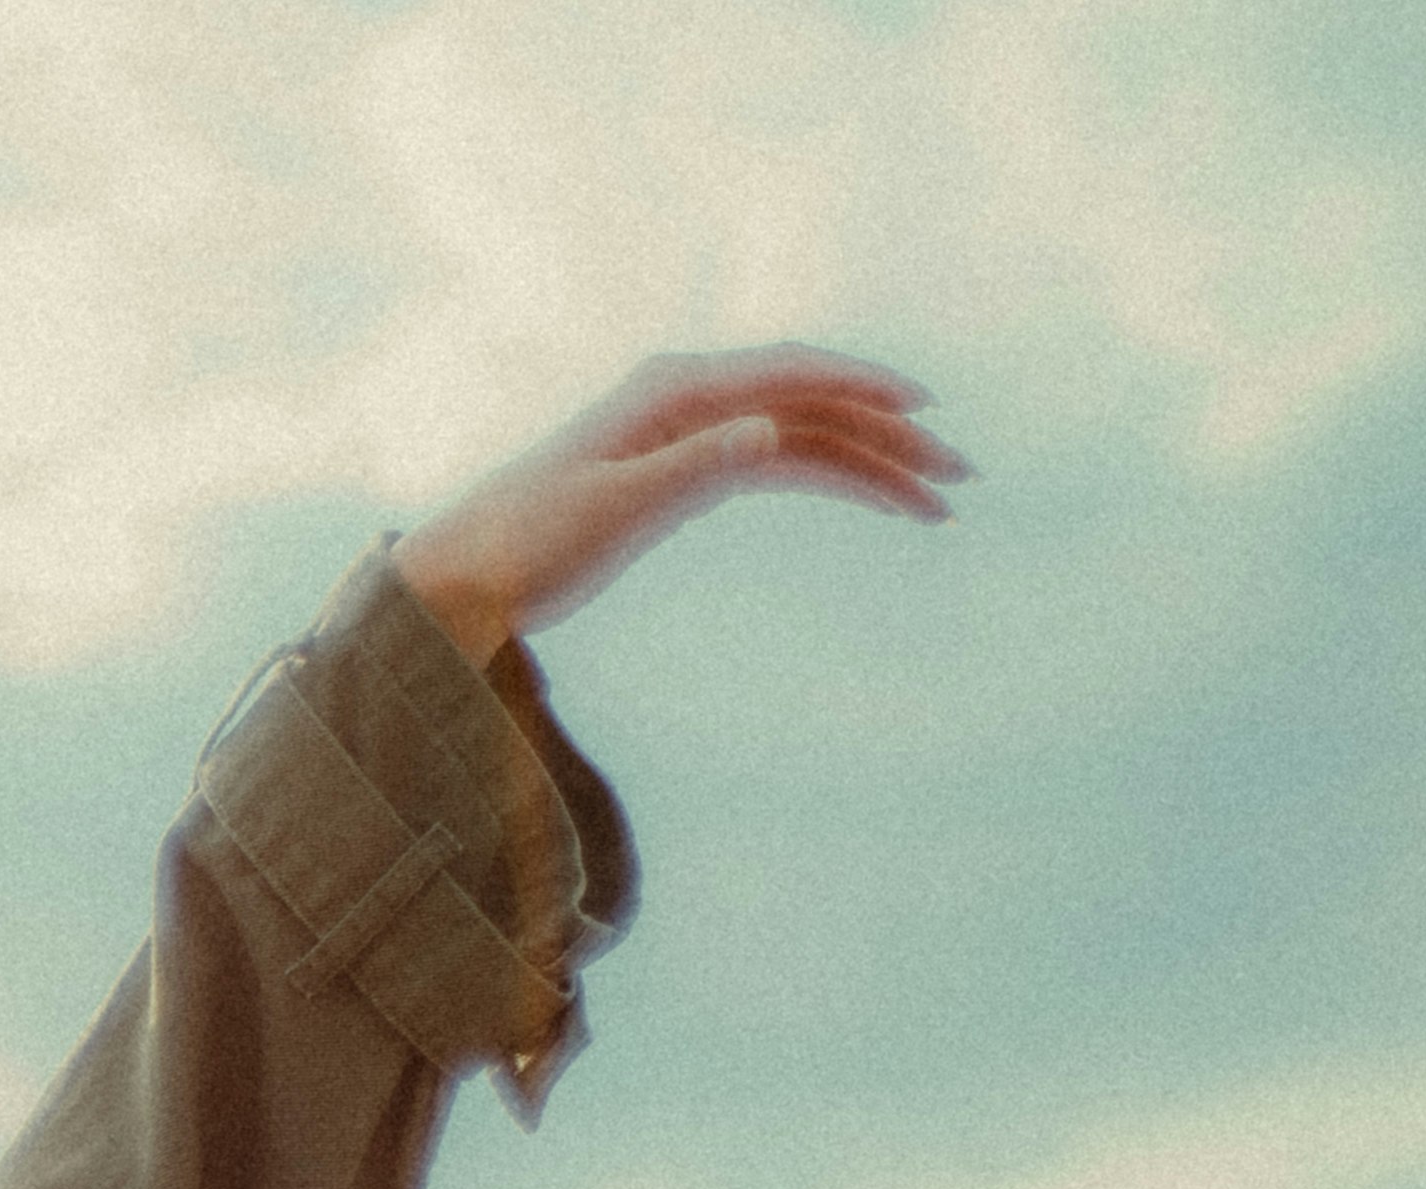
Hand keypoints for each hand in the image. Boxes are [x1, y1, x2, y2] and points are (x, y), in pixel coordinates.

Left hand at [391, 346, 962, 657]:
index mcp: (671, 390)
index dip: (865, 387)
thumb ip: (691, 467)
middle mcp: (689, 398)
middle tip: (960, 476)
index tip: (929, 410)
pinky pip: (776, 464)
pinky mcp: (687, 472)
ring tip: (938, 502)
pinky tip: (876, 500)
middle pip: (812, 404)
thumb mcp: (609, 506)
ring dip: (872, 464)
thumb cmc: (524, 541)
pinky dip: (828, 479)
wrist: (464, 578)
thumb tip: (769, 431)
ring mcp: (692, 432)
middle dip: (889, 435)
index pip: (789, 374)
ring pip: (805, 437)